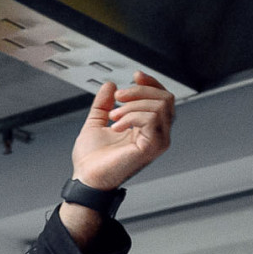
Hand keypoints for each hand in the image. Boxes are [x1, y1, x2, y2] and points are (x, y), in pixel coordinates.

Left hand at [70, 70, 174, 191]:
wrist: (86, 178)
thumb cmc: (92, 160)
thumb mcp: (95, 122)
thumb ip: (103, 104)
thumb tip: (110, 86)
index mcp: (146, 127)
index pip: (161, 98)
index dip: (150, 83)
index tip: (135, 75)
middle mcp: (156, 133)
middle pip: (166, 97)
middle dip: (139, 91)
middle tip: (118, 98)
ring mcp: (157, 141)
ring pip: (161, 105)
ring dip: (133, 105)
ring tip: (114, 116)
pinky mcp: (152, 147)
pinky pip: (152, 118)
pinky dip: (132, 116)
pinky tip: (116, 126)